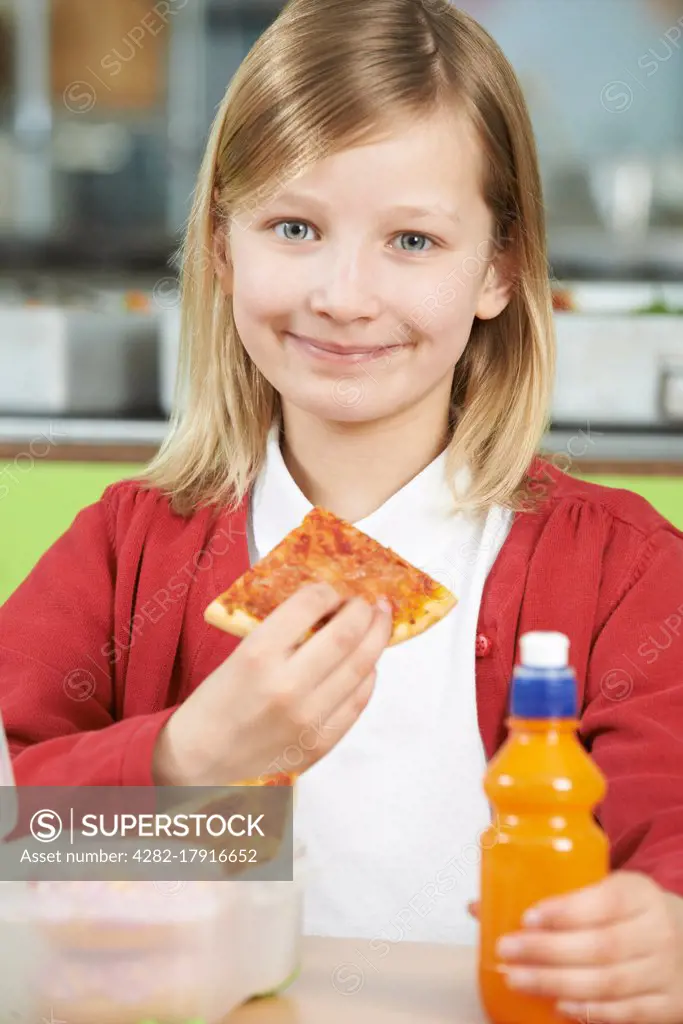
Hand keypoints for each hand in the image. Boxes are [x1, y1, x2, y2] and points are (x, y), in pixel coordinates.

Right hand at [153, 582, 391, 784]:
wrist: (198, 765)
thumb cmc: (213, 707)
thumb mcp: (237, 657)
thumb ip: (280, 635)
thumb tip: (324, 611)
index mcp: (257, 654)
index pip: (308, 605)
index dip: (328, 590)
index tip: (332, 589)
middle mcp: (286, 684)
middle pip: (347, 634)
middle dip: (365, 610)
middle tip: (369, 601)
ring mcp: (307, 718)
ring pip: (361, 666)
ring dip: (377, 638)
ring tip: (380, 624)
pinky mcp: (320, 743)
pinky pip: (358, 702)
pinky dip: (368, 677)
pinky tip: (368, 665)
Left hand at [469, 872, 682, 1021]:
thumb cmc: (633, 914)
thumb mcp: (609, 890)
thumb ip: (555, 898)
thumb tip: (479, 907)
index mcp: (639, 893)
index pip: (604, 901)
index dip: (565, 912)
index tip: (527, 918)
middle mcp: (657, 931)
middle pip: (600, 947)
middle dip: (548, 952)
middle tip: (507, 951)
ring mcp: (664, 972)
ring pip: (608, 983)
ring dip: (557, 983)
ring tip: (517, 979)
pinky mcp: (667, 1006)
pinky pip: (626, 1013)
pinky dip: (590, 1011)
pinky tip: (559, 1005)